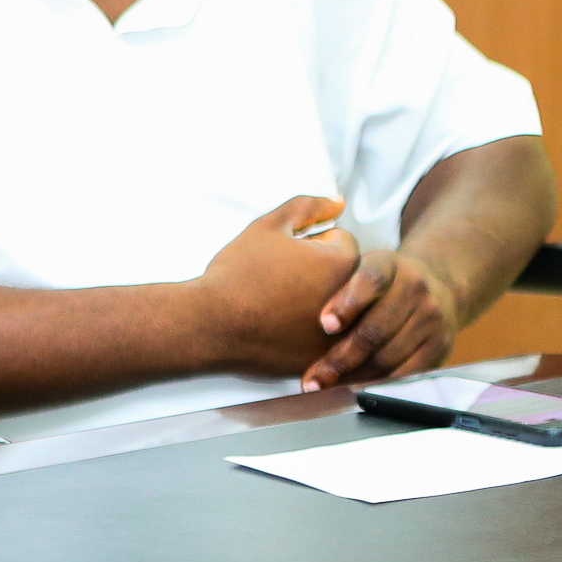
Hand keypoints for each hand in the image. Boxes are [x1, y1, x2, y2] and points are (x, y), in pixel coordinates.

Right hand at [189, 196, 362, 376]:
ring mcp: (339, 335)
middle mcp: (352, 301)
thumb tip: (337, 202)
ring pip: (338, 309)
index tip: (285, 257)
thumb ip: (308, 207)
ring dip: (319, 303)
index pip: (341, 241)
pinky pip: (324, 340)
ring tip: (280, 304)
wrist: (209, 324)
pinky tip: (281, 327)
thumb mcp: (268, 226)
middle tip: (283, 281)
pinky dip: (308, 333)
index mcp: (343, 262)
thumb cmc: (237, 273)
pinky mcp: (322, 359)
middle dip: (321, 273)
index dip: (310, 243)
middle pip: (345, 275)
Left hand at [303, 249, 461, 388]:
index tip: (325, 325)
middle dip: (340, 358)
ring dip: (354, 377)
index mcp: (390, 265)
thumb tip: (292, 313)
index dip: (347, 303)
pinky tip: (354, 389)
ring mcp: (431, 318)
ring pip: (388, 356)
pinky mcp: (440, 345)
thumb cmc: (381, 286)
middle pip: (376, 329)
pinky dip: (377, 384)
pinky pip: (406, 372)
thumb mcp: (362, 269)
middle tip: (313, 377)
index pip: (371, 280)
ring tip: (325, 386)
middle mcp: (416, 288)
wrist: (438, 287)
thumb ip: (336, 285)